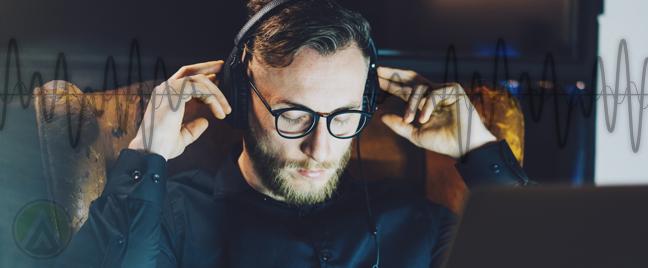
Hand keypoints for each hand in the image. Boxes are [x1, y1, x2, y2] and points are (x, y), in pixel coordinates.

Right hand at [128, 61, 230, 159]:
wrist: (152, 149)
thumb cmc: (163, 145)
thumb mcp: (182, 135)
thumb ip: (193, 127)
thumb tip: (205, 122)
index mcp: (165, 96)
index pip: (184, 79)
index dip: (201, 76)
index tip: (216, 77)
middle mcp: (165, 88)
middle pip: (190, 71)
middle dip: (209, 67)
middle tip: (223, 68)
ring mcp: (169, 88)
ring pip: (200, 80)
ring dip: (217, 93)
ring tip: (227, 109)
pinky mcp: (175, 91)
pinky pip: (201, 90)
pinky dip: (213, 100)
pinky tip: (220, 112)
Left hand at [377, 66, 495, 158]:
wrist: (464, 148)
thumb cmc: (443, 141)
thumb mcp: (415, 134)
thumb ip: (399, 125)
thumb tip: (381, 116)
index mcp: (425, 101)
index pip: (406, 87)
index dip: (391, 82)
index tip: (376, 78)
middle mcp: (434, 92)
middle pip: (411, 77)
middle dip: (394, 74)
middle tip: (379, 71)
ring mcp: (444, 90)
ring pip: (420, 88)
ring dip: (410, 104)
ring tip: (408, 119)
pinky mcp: (455, 92)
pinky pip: (433, 95)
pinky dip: (426, 107)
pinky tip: (423, 120)